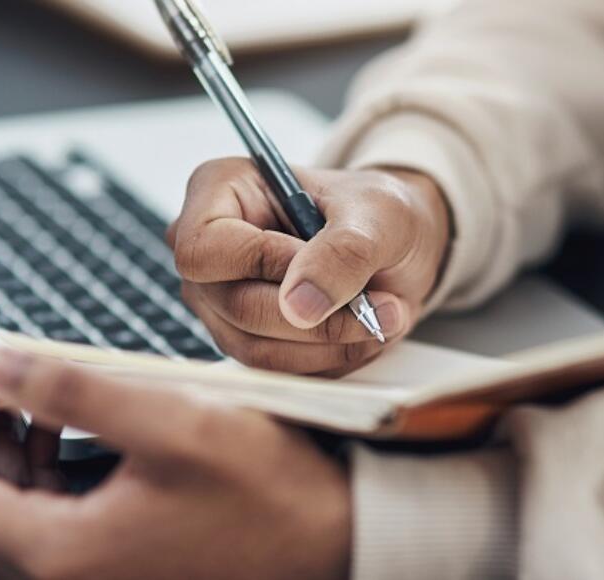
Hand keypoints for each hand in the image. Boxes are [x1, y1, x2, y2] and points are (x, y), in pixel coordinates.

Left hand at [0, 352, 351, 579]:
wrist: (332, 541)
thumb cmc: (270, 496)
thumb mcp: (172, 422)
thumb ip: (74, 391)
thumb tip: (0, 367)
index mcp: (65, 554)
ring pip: (9, 521)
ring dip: (9, 457)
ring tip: (33, 401)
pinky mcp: (117, 574)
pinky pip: (49, 532)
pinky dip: (44, 483)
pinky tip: (71, 439)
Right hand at [167, 159, 450, 374]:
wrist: (398, 248)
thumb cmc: (378, 214)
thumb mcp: (378, 216)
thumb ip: (342, 252)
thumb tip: (299, 306)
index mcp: (220, 192)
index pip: (204, 249)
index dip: (264, 266)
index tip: (331, 270)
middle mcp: (210, 252)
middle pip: (236, 306)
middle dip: (318, 317)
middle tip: (384, 306)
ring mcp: (221, 302)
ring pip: (257, 349)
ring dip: (330, 343)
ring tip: (382, 315)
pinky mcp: (247, 340)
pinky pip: (279, 370)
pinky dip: (329, 358)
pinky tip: (362, 332)